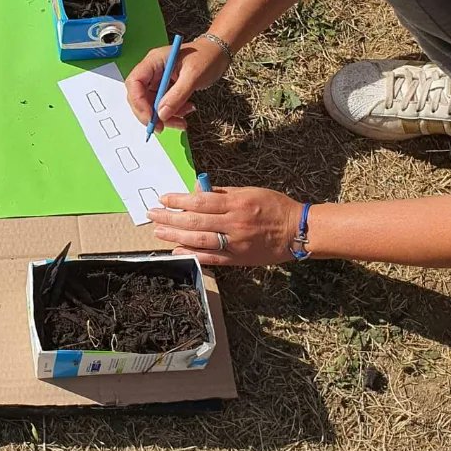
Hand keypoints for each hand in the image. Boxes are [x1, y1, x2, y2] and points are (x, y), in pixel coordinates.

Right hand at [125, 39, 227, 131]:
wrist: (218, 53)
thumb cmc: (207, 56)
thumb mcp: (193, 75)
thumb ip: (177, 95)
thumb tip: (161, 114)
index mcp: (153, 62)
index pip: (134, 83)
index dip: (138, 102)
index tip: (150, 118)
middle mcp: (152, 72)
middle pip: (139, 97)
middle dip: (150, 115)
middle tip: (162, 127)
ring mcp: (158, 81)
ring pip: (151, 106)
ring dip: (165, 117)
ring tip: (182, 121)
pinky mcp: (165, 89)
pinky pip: (162, 106)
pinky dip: (173, 114)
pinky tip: (186, 111)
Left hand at [148, 187, 303, 265]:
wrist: (297, 231)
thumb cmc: (273, 206)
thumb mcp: (249, 191)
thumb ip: (222, 193)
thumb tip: (197, 191)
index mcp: (237, 203)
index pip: (201, 201)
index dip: (179, 200)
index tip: (163, 199)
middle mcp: (234, 223)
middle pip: (195, 220)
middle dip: (170, 217)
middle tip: (152, 215)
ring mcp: (235, 242)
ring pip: (200, 239)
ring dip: (176, 235)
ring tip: (158, 232)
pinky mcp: (238, 258)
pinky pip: (211, 258)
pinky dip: (192, 254)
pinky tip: (176, 251)